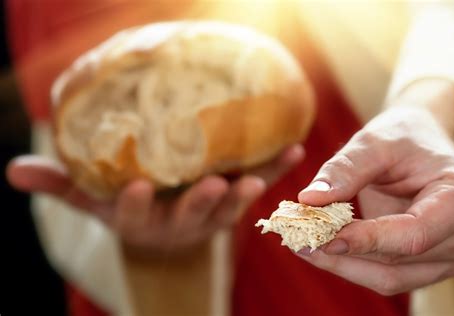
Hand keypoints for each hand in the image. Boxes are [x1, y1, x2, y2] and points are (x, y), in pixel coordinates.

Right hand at [7, 144, 304, 253]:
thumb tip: (12, 171)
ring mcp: (210, 214)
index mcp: (142, 219)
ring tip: (256, 179)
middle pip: (189, 217)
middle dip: (199, 203)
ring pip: (226, 208)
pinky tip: (293, 150)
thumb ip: (60, 184)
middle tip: (211, 186)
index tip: (137, 187)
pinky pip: (255, 185)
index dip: (135, 205)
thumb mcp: (91, 196)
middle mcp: (178, 222)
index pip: (134, 216)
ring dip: (242, 194)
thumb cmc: (127, 204)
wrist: (163, 223)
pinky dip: (274, 170)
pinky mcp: (233, 199)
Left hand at [297, 106, 453, 294]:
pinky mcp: (427, 263)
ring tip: (301, 245)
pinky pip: (386, 275)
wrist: (421, 145)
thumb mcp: (376, 141)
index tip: (323, 236)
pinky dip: (351, 264)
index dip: (367, 240)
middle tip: (295, 239)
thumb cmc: (404, 137)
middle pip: (398, 261)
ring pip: (390, 277)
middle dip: (343, 255)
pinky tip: (320, 248)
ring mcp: (448, 254)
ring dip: (342, 266)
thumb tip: (309, 199)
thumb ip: (345, 169)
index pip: (414, 234)